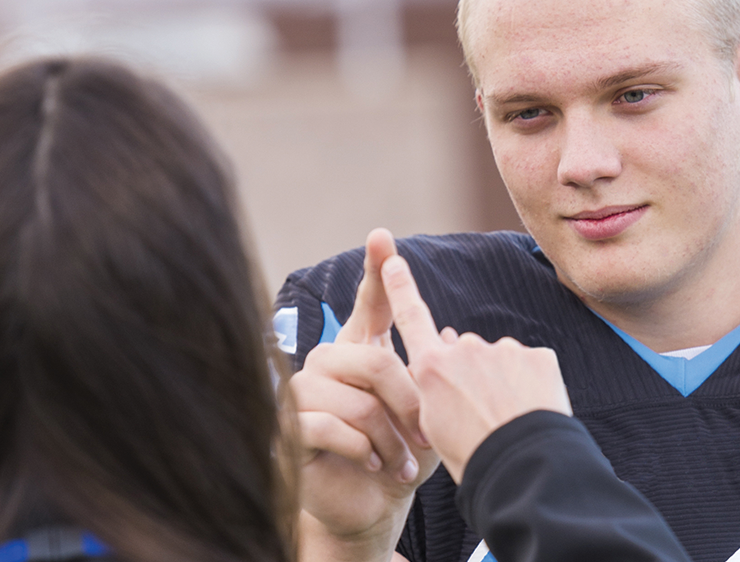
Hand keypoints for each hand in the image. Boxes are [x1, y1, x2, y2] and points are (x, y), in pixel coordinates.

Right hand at [289, 229, 439, 560]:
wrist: (371, 503)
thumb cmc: (402, 453)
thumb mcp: (427, 413)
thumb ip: (433, 373)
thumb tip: (451, 331)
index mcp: (360, 350)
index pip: (369, 304)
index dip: (376, 271)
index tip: (383, 237)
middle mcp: (326, 362)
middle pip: (374, 361)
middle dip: (408, 404)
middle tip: (427, 438)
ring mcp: (301, 393)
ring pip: (356, 401)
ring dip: (389, 438)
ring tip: (404, 463)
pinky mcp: (288, 429)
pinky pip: (330, 428)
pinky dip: (362, 451)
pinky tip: (376, 466)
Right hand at [381, 254, 571, 483]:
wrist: (519, 466)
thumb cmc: (471, 456)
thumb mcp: (434, 426)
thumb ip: (434, 383)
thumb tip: (447, 342)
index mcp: (432, 367)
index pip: (411, 317)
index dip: (400, 287)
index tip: (392, 258)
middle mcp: (465, 349)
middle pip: (468, 354)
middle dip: (475, 375)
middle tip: (484, 415)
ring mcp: (504, 350)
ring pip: (502, 362)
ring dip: (506, 383)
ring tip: (509, 420)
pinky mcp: (538, 356)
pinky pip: (534, 368)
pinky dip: (535, 388)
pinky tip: (532, 413)